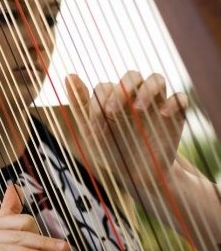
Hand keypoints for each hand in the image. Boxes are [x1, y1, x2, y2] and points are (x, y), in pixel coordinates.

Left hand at [65, 71, 187, 192]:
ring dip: (147, 89)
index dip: (102, 97)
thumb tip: (69, 75)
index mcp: (113, 99)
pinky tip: (163, 115)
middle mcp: (134, 97)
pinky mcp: (175, 115)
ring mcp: (155, 104)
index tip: (102, 114)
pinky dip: (173, 101)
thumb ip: (81, 104)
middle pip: (132, 75)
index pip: (107, 86)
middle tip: (114, 110)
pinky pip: (181, 98)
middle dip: (123, 88)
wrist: (137, 175)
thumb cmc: (112, 150)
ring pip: (157, 78)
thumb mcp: (93, 131)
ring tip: (138, 110)